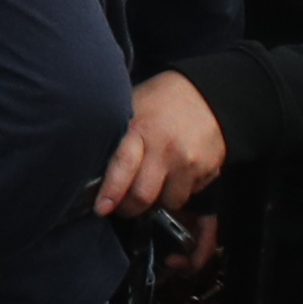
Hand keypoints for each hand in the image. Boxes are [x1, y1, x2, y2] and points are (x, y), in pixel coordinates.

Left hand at [97, 70, 228, 217]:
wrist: (207, 94)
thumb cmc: (161, 100)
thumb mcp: (133, 106)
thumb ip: (118, 135)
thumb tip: (94, 166)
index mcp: (141, 128)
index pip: (122, 166)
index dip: (111, 192)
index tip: (102, 209)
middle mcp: (166, 148)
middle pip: (143, 194)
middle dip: (128, 208)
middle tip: (121, 208)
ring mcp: (189, 161)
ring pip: (168, 201)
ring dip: (157, 201)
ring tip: (150, 188)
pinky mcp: (208, 171)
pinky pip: (189, 195)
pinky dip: (178, 192)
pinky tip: (173, 177)